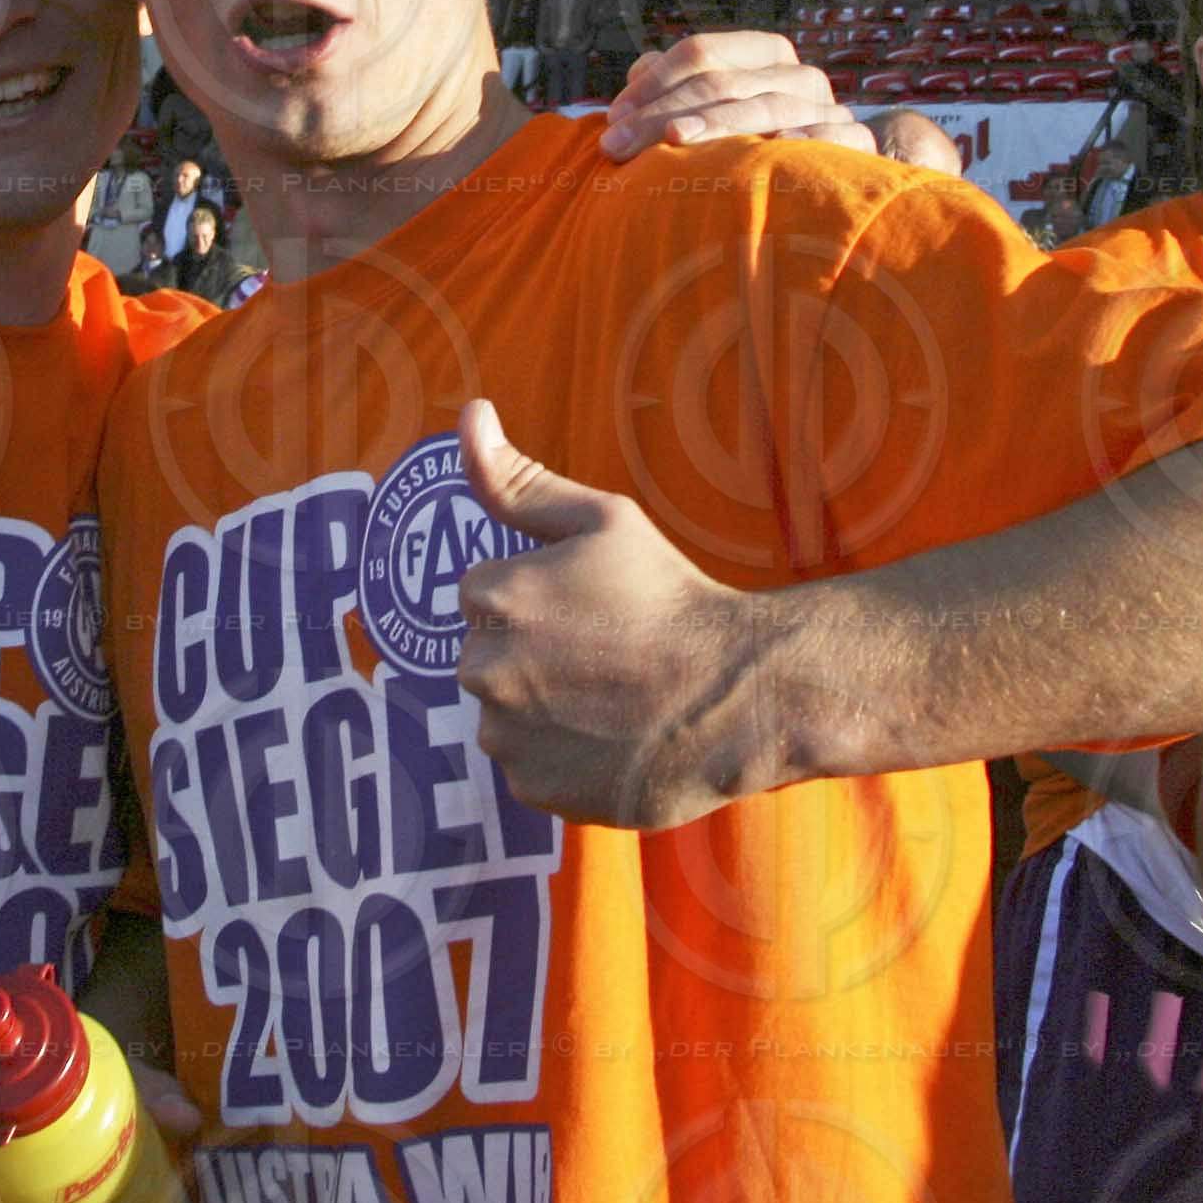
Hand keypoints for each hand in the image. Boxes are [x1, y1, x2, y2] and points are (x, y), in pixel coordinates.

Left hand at [451, 399, 783, 829]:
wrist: (734, 695)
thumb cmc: (670, 596)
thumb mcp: (602, 519)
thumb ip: (519, 478)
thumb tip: (468, 414)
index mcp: (496, 596)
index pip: (483, 593)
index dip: (538, 596)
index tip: (589, 605)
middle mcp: (486, 669)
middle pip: (485, 654)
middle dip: (529, 651)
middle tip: (604, 651)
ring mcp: (507, 736)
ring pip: (502, 712)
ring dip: (538, 706)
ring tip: (609, 696)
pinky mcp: (532, 788)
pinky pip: (527, 765)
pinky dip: (558, 755)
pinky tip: (609, 736)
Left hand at [598, 31, 868, 159]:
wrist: (830, 187)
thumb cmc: (753, 149)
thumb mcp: (712, 112)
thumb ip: (674, 87)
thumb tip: (638, 72)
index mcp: (767, 54)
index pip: (703, 52)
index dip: (653, 81)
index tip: (612, 117)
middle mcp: (800, 75)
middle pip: (724, 82)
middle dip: (662, 113)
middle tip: (615, 144)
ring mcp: (830, 107)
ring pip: (766, 107)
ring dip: (715, 125)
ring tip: (674, 142)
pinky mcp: (856, 144)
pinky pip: (828, 137)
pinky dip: (800, 138)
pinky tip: (770, 145)